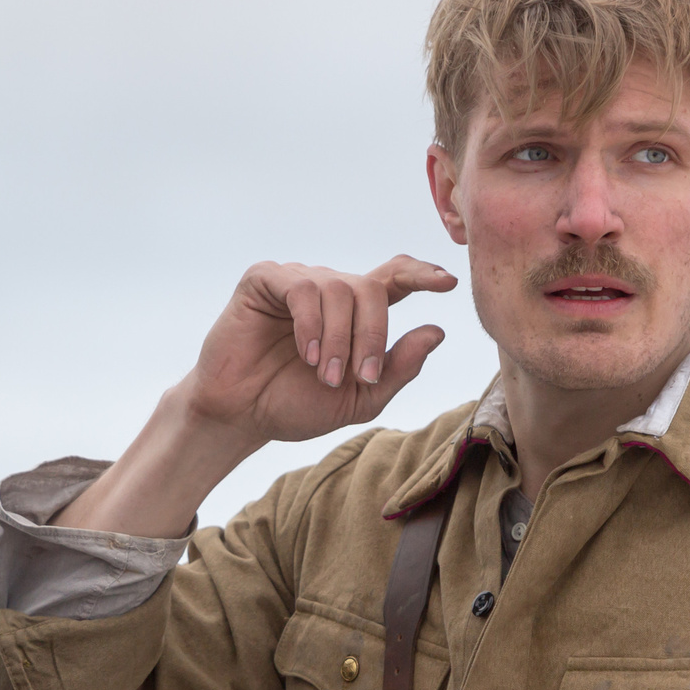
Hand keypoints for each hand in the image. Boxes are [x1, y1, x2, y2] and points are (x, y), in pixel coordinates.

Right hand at [182, 256, 457, 446]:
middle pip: (371, 288)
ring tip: (323, 374)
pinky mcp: (264, 280)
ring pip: (338, 289)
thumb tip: (438, 331)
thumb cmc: (296, 404)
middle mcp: (328, 288)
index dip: (421, 274)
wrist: (242, 416)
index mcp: (354, 312)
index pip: (395, 277)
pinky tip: (306, 353)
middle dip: (372, 334)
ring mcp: (296, 281)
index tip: (447, 283)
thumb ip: (398, 368)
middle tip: (359, 376)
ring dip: (339, 338)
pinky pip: (301, 287)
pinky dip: (310, 324)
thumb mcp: (360, 397)